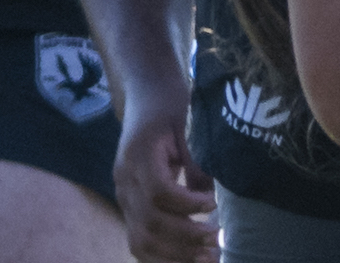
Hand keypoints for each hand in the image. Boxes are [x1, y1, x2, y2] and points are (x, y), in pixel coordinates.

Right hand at [111, 86, 215, 262]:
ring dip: (173, 255)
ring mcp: (123, 195)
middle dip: (184, 238)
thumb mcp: (188, 124)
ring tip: (206, 259)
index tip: (213, 205)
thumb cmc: (171, 105)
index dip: (187, 204)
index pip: (157, 192)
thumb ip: (196, 160)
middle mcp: (124, 180)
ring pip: (139, 239)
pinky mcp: (128, 205)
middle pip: (148, 222)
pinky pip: (137, 239)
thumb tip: (212, 197)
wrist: (146, 94)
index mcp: (138, 156)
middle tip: (217, 241)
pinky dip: (160, 256)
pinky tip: (186, 260)